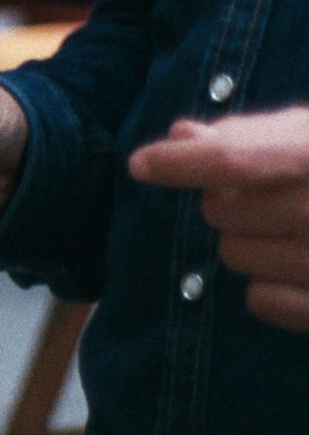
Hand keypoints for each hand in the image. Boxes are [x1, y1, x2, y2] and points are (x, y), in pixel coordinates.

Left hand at [130, 110, 308, 329]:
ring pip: (234, 256)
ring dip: (248, 244)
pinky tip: (301, 270)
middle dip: (228, 202)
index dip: (180, 162)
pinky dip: (268, 288)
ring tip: (295, 233)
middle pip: (222, 210)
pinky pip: (260, 301)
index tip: (141, 164)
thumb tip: (182, 133)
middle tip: (271, 199)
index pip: (234, 160)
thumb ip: (253, 135)